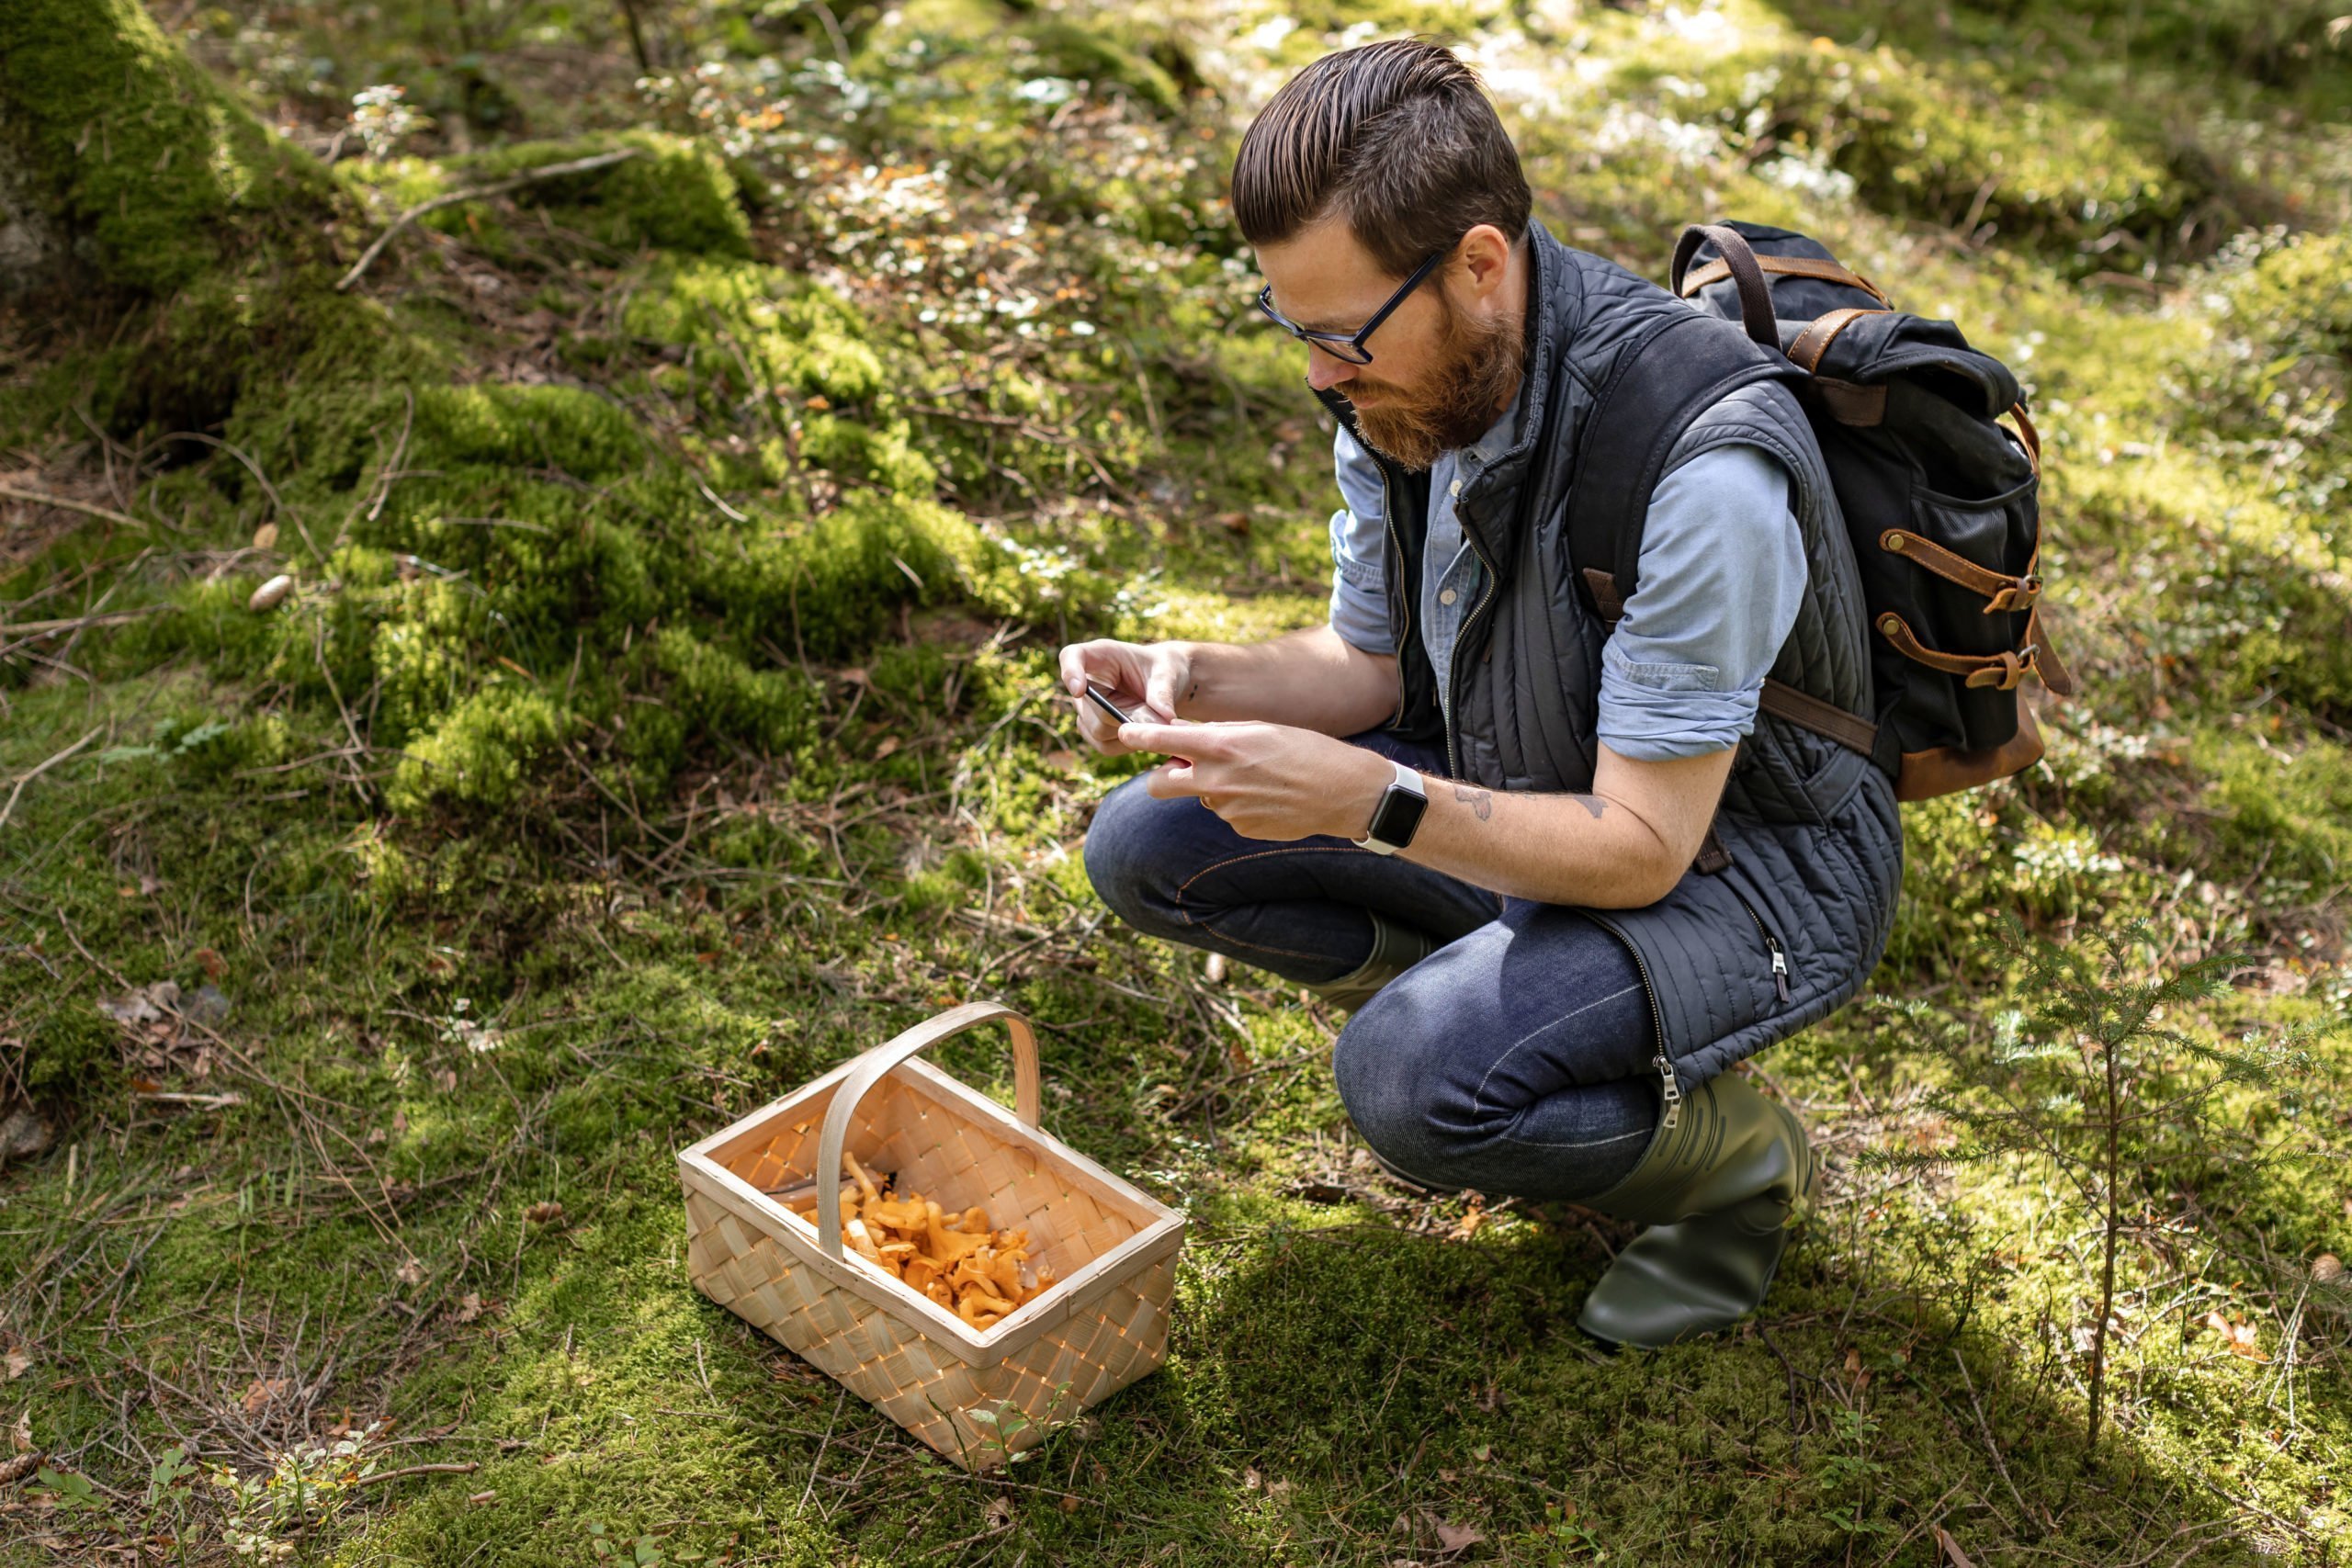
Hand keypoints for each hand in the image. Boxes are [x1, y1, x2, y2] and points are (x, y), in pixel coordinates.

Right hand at [1058, 638, 1193, 755]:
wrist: (1167, 686)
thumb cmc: (1164, 669)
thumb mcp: (1168, 673)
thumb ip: (1162, 692)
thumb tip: (1163, 719)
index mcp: (1100, 655)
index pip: (1071, 657)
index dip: (1070, 673)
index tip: (1079, 690)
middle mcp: (1087, 682)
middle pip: (1090, 709)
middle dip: (1123, 717)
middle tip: (1157, 718)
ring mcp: (1086, 709)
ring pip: (1097, 732)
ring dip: (1129, 733)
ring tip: (1153, 722)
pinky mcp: (1094, 731)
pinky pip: (1105, 746)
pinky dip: (1128, 744)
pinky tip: (1144, 733)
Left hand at [1119, 720, 1391, 842]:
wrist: (1343, 791)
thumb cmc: (1304, 750)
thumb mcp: (1258, 729)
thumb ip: (1217, 735)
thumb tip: (1182, 738)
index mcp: (1220, 747)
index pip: (1161, 741)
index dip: (1137, 736)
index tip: (1124, 732)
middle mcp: (1216, 781)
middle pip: (1160, 785)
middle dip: (1162, 776)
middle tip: (1178, 767)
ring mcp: (1226, 810)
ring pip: (1201, 797)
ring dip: (1215, 788)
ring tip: (1257, 778)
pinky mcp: (1240, 829)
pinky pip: (1227, 814)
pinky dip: (1239, 805)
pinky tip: (1268, 797)